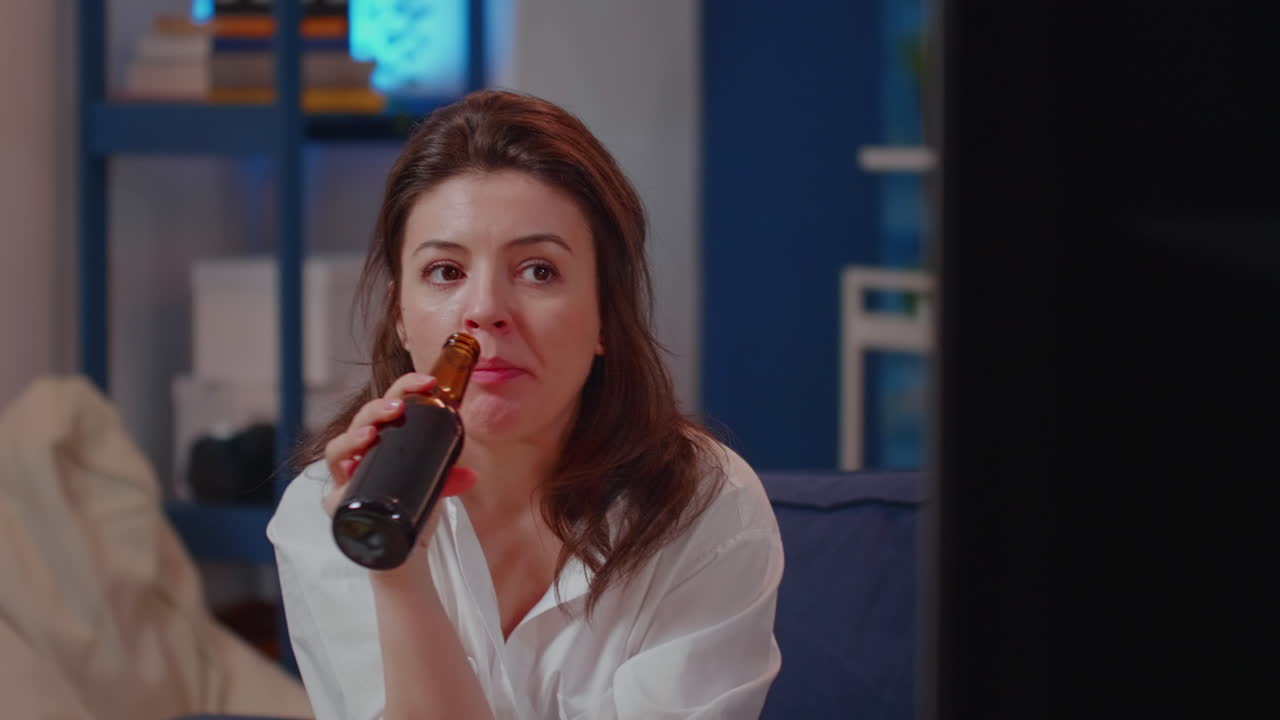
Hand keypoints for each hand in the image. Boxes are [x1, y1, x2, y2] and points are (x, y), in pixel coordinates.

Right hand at [322, 372, 477, 536]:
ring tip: (371, 434)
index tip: (428, 382)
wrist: (406, 551)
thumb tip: (470, 475)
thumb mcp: (435, 486)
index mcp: (384, 442)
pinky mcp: (341, 507)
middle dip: (375, 409)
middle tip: (398, 407)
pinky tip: (351, 467)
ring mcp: (347, 481)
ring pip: (337, 451)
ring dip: (353, 437)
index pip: (389, 404)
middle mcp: (361, 456)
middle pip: (360, 422)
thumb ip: (448, 477)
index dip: (405, 387)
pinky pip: (332, 491)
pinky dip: (341, 478)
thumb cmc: (415, 508)